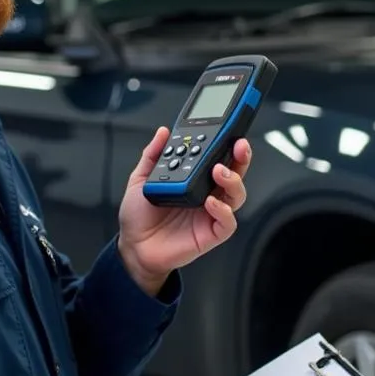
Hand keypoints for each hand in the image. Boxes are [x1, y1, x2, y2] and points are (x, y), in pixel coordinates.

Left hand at [117, 128, 251, 293]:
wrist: (133, 246)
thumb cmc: (139, 216)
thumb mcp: (140, 179)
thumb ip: (153, 154)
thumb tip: (163, 132)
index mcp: (195, 179)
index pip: (219, 157)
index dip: (228, 144)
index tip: (230, 129)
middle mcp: (207, 194)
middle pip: (235, 173)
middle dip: (241, 157)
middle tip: (237, 144)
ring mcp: (211, 214)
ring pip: (236, 195)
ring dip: (233, 180)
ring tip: (219, 171)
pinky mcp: (210, 234)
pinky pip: (228, 223)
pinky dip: (224, 211)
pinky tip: (211, 203)